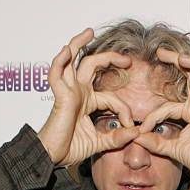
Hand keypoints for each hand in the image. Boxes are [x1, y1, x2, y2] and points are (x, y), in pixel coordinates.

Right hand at [38, 28, 138, 165]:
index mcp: (87, 102)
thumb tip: (137, 132)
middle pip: (92, 66)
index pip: (111, 97)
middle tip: (127, 60)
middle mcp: (77, 93)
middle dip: (110, 59)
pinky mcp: (59, 96)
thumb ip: (117, 138)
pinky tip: (66, 50)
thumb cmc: (71, 148)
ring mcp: (68, 92)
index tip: (131, 126)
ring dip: (78, 44)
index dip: (124, 109)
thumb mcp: (100, 143)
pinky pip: (56, 74)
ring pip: (72, 60)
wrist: (53, 157)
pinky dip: (60, 61)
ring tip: (89, 31)